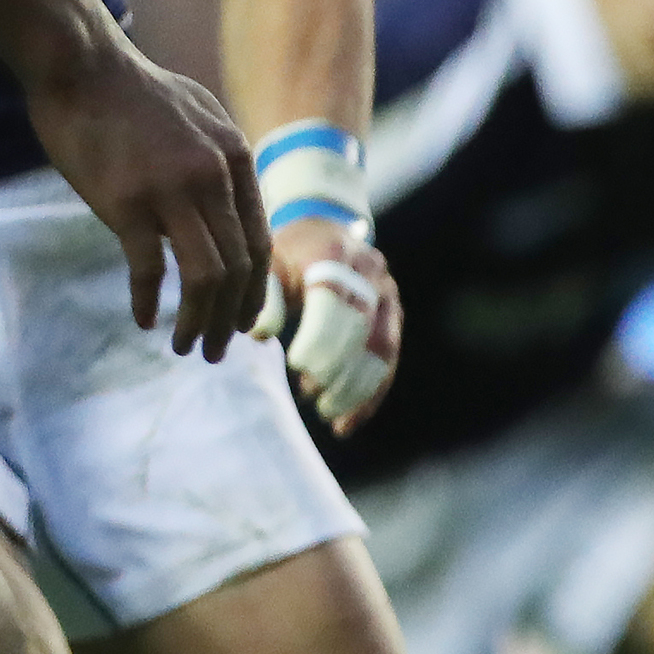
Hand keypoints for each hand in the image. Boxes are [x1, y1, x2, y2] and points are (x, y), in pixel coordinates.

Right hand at [21, 40, 264, 361]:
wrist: (80, 62)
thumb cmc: (131, 92)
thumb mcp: (200, 117)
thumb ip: (221, 162)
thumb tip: (231, 207)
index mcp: (236, 159)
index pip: (258, 244)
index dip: (255, 292)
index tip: (244, 323)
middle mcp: (214, 177)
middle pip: (239, 270)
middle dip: (232, 319)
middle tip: (216, 350)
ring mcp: (173, 190)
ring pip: (207, 279)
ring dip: (199, 322)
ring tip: (187, 347)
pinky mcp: (128, 202)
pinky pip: (151, 270)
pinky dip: (151, 302)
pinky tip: (146, 319)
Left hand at [253, 218, 401, 434]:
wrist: (324, 228)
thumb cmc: (286, 254)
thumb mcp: (268, 264)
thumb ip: (263, 297)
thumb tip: (258, 335)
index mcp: (333, 253)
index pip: (335, 299)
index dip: (320, 337)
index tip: (297, 367)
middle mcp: (369, 272)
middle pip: (362, 326)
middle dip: (338, 366)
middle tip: (310, 394)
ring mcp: (388, 295)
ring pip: (382, 348)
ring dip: (356, 387)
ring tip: (327, 413)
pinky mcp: (395, 317)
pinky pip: (389, 363)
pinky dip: (369, 397)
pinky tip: (347, 425)